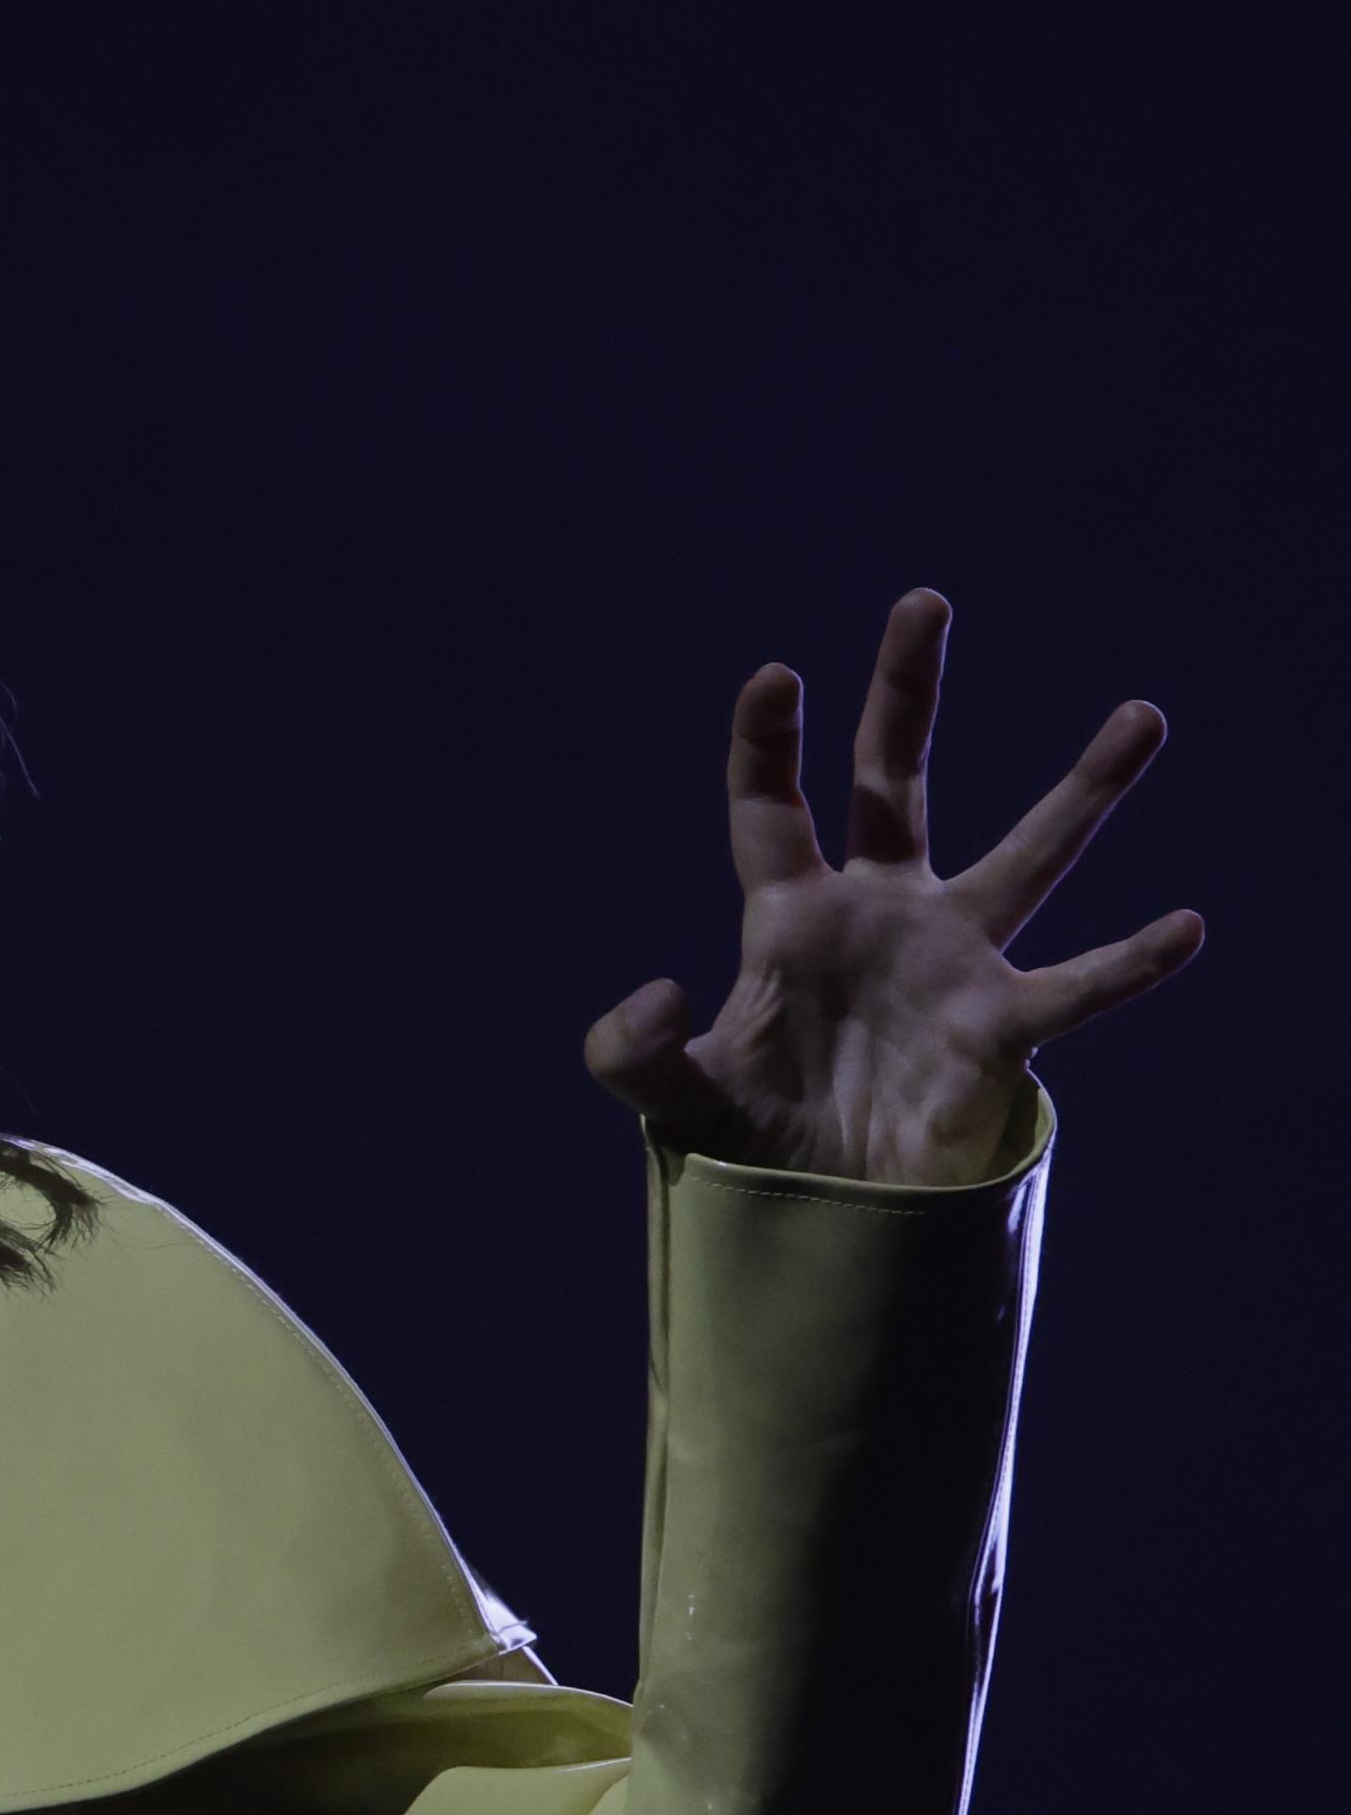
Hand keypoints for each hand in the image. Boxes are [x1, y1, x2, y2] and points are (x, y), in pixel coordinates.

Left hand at [587, 590, 1202, 1184]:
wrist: (830, 1212)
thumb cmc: (757, 1141)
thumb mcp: (674, 1098)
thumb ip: (630, 1052)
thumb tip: (659, 988)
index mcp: (791, 919)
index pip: (771, 812)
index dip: (768, 746)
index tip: (775, 676)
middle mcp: (881, 915)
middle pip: (893, 781)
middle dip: (906, 695)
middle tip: (924, 601)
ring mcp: (951, 962)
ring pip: (1028, 856)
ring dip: (1085, 790)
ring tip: (1142, 715)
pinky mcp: (1000, 1028)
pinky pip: (1076, 988)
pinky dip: (1128, 964)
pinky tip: (1184, 928)